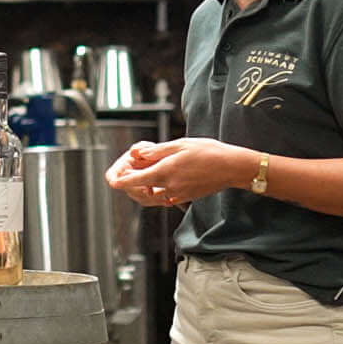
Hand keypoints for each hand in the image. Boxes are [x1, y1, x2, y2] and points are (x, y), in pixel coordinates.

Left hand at [107, 137, 252, 207]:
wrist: (230, 167)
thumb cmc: (208, 152)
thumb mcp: (179, 145)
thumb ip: (156, 152)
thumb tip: (136, 154)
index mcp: (165, 172)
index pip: (134, 180)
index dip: (120, 180)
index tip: (112, 180)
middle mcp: (168, 186)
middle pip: (140, 190)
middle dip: (131, 183)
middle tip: (129, 171)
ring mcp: (177, 195)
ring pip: (151, 196)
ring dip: (143, 188)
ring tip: (144, 173)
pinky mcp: (185, 198)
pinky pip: (164, 197)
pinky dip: (156, 191)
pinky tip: (161, 178)